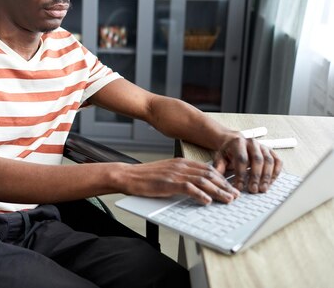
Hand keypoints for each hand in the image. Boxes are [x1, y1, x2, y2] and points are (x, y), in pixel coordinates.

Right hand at [122, 158, 239, 204]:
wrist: (128, 175)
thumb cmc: (146, 177)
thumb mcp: (167, 172)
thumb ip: (182, 176)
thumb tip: (196, 186)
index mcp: (181, 162)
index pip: (207, 169)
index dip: (222, 179)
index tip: (231, 187)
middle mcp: (180, 166)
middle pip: (209, 175)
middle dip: (224, 186)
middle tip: (235, 195)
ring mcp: (174, 173)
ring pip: (202, 181)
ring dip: (218, 191)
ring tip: (227, 200)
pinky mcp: (168, 182)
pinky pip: (188, 188)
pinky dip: (200, 195)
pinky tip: (207, 201)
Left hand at [213, 135, 282, 193]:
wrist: (235, 142)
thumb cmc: (228, 152)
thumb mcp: (220, 157)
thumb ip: (219, 167)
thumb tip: (217, 180)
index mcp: (238, 142)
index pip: (241, 159)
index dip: (241, 174)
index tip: (239, 187)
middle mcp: (252, 143)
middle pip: (257, 160)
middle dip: (255, 176)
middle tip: (253, 190)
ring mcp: (263, 146)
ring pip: (269, 161)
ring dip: (267, 177)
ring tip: (262, 189)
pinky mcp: (271, 151)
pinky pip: (277, 162)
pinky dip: (275, 172)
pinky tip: (270, 182)